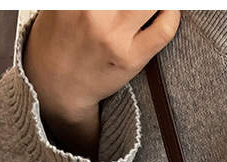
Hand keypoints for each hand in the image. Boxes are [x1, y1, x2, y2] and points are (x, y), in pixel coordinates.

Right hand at [23, 10, 179, 158]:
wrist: (54, 88)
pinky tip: (168, 13)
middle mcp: (94, 11)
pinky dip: (173, 16)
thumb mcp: (65, 4)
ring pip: (152, 3)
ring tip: (155, 7)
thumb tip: (123, 1)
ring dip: (159, 2)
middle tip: (146, 3)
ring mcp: (114, 37)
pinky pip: (164, 29)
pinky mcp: (131, 58)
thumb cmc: (59, 39)